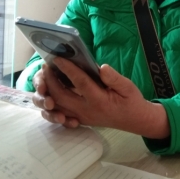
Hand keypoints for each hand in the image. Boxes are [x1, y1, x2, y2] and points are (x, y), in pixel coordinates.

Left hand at [33, 59, 169, 138]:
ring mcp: (81, 117)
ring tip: (45, 75)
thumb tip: (102, 67)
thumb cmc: (131, 101)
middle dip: (50, 80)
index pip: (80, 82)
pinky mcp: (79, 119)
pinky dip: (53, 101)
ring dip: (48, 91)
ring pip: (57, 105)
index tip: (58, 58)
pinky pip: (61, 111)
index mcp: (99, 100)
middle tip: (46, 65)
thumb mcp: (128, 87)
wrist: (134, 120)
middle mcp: (87, 110)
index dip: (68, 69)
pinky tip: (50, 90)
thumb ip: (114, 78)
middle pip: (61, 95)